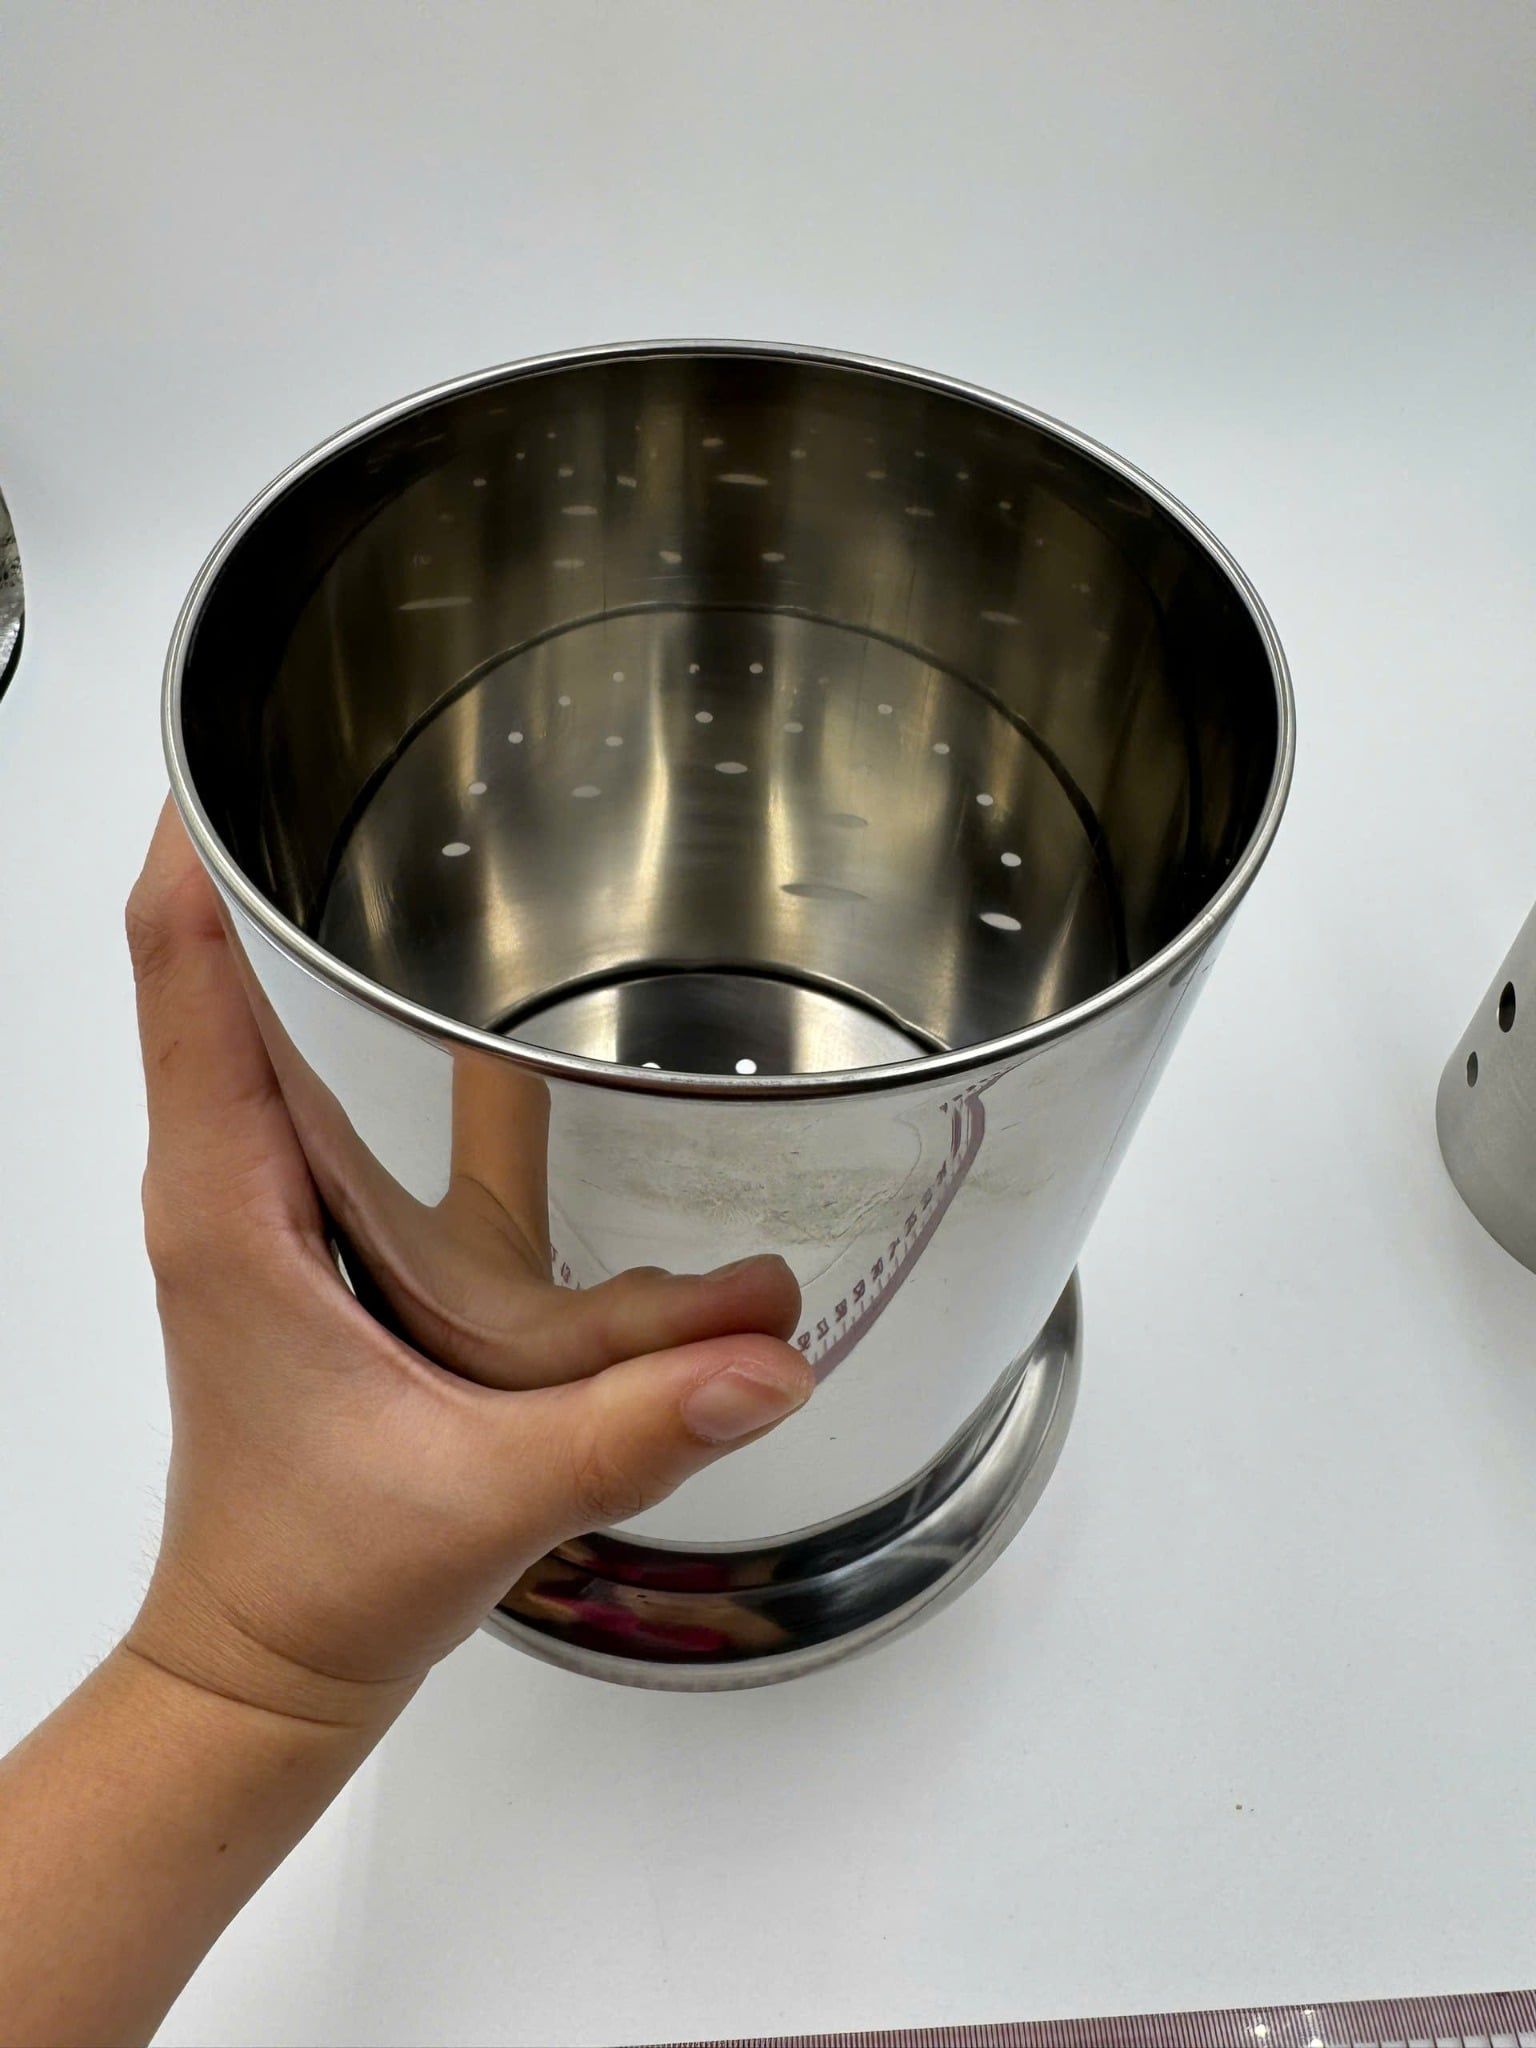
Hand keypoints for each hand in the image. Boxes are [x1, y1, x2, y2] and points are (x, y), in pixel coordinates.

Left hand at [123, 803, 812, 1726]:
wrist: (272, 1660)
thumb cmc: (318, 1581)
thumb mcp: (485, 1498)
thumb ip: (636, 1422)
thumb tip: (770, 1352)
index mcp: (229, 1207)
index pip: (177, 973)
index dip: (196, 843)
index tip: (238, 739)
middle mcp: (229, 1182)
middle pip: (205, 960)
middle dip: (262, 843)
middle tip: (362, 744)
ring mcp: (270, 1203)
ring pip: (262, 1016)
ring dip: (312, 924)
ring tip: (416, 828)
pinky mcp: (320, 1234)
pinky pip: (330, 1088)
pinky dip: (369, 1021)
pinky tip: (475, 1001)